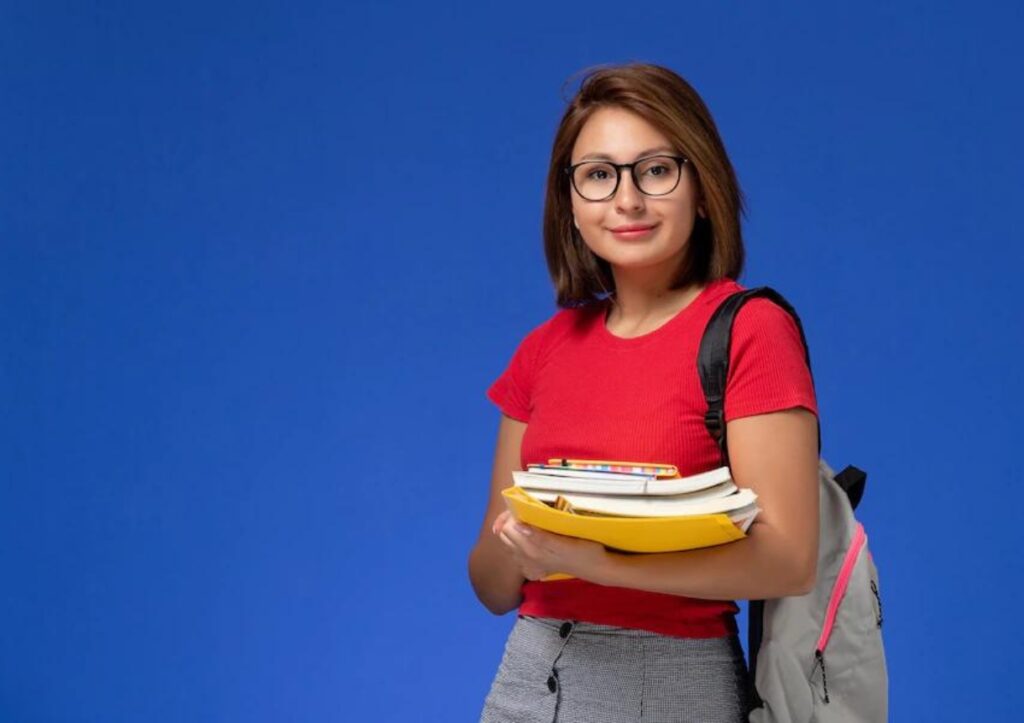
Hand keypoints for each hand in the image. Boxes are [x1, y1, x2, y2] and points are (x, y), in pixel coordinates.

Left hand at [491, 509, 607, 581]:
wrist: (597, 567)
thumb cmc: (585, 550)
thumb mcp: (566, 543)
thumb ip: (541, 537)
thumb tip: (518, 526)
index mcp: (532, 552)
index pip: (507, 528)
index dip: (512, 515)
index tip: (524, 505)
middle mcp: (527, 560)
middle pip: (505, 535)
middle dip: (512, 522)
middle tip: (527, 512)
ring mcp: (530, 566)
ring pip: (509, 544)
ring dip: (515, 532)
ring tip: (530, 523)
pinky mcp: (534, 570)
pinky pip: (517, 555)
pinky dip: (520, 545)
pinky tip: (532, 540)